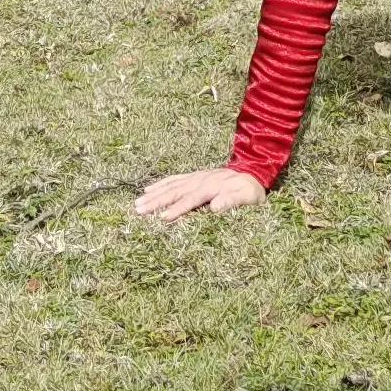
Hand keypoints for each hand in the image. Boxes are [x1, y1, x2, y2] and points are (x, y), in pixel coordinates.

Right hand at [133, 164, 267, 222]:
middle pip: (175, 191)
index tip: (164, 218)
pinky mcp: (193, 177)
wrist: (252, 172)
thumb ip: (232, 201)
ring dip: (154, 194)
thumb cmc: (250, 191)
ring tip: (137, 203)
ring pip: (171, 185)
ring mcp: (195, 177)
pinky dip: (160, 184)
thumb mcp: (248, 198)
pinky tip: (148, 189)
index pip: (191, 200)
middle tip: (139, 210)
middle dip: (157, 201)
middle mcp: (200, 180)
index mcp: (212, 187)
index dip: (178, 209)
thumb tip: (215, 207)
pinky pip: (174, 180)